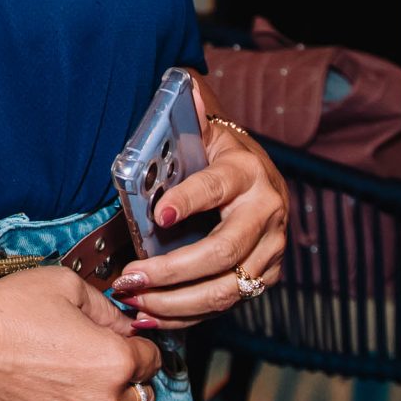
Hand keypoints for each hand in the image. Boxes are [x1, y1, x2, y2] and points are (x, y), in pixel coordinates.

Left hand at [114, 77, 287, 328]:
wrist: (257, 177)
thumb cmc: (219, 154)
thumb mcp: (207, 129)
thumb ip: (193, 112)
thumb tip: (184, 83)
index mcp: (247, 172)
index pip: (215, 188)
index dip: (187, 201)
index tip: (157, 215)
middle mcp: (267, 213)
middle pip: (221, 252)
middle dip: (172, 271)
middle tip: (130, 278)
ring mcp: (270, 250)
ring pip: (225, 288)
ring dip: (175, 302)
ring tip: (135, 301)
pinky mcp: (265, 277)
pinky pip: (225, 304)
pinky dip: (186, 317)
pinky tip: (152, 316)